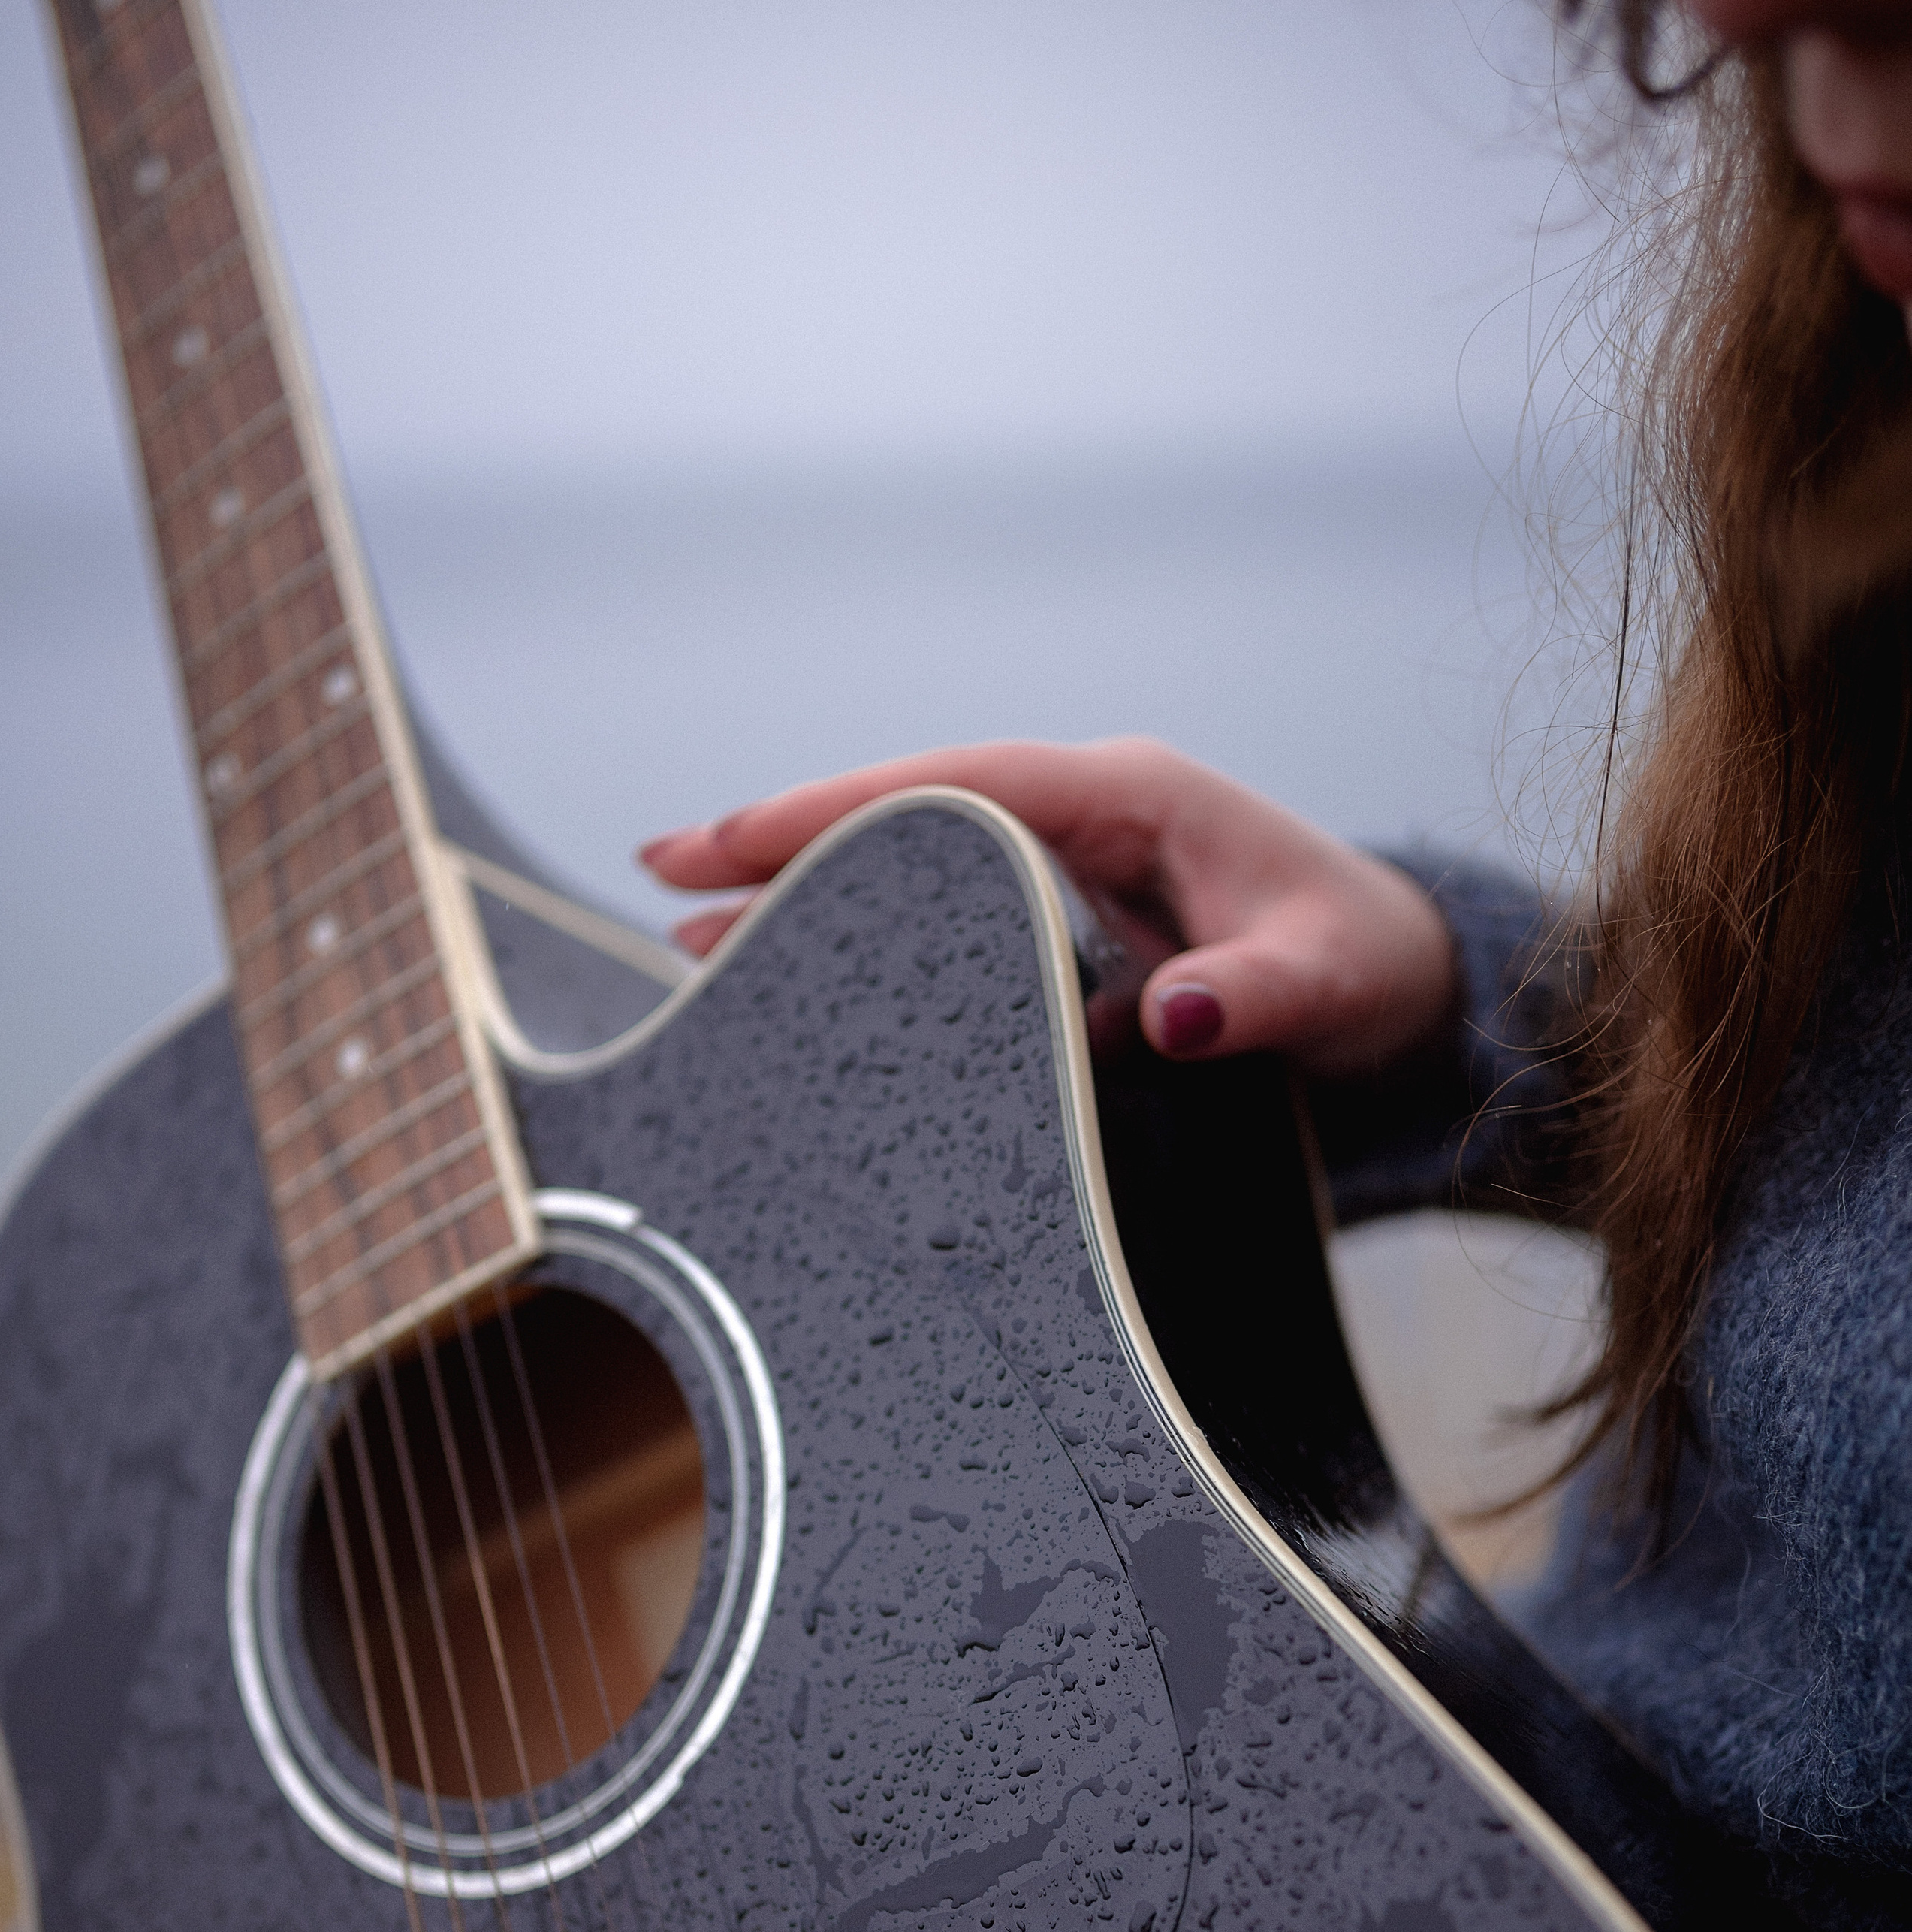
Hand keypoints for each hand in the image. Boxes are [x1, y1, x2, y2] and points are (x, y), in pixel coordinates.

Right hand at [641, 736, 1455, 1076]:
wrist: (1406, 983)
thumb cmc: (1366, 961)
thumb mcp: (1327, 978)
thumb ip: (1252, 994)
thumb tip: (1170, 1013)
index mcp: (1130, 793)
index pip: (958, 782)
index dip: (844, 805)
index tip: (739, 831)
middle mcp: (1083, 816)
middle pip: (908, 813)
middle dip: (787, 838)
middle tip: (661, 871)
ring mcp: (1067, 867)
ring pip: (914, 869)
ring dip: (810, 897)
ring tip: (691, 938)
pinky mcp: (1064, 924)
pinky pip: (947, 926)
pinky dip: (870, 946)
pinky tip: (796, 984)